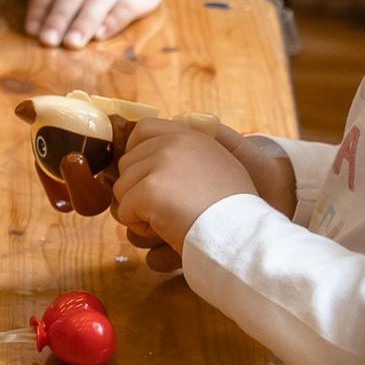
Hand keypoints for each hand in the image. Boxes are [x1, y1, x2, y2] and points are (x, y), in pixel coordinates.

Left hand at [24, 0, 166, 49]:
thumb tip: (33, 15)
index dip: (38, 8)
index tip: (32, 31)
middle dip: (58, 20)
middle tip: (48, 41)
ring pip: (96, 4)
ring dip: (82, 24)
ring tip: (72, 43)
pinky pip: (124, 8)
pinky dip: (113, 22)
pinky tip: (101, 35)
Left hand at [109, 117, 280, 268]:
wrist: (241, 235)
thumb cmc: (233, 212)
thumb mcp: (221, 168)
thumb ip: (189, 157)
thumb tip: (151, 158)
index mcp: (190, 137)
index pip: (144, 129)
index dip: (136, 152)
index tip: (144, 176)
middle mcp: (174, 144)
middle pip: (127, 163)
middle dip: (138, 190)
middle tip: (165, 209)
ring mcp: (160, 165)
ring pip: (122, 188)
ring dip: (139, 211)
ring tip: (170, 221)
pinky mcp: (150, 190)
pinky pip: (125, 210)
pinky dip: (139, 227)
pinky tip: (166, 231)